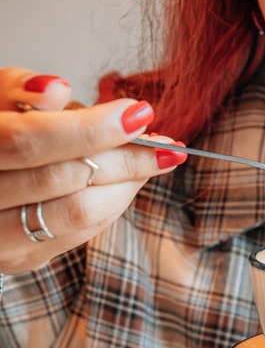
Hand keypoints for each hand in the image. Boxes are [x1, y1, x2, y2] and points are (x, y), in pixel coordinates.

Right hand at [0, 67, 186, 272]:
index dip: (87, 128)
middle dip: (125, 157)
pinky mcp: (24, 257)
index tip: (138, 113)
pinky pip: (85, 230)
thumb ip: (18, 90)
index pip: (29, 141)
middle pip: (63, 180)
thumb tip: (57, 90)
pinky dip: (116, 201)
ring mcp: (0, 240)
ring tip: (159, 157)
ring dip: (130, 181)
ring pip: (80, 212)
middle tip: (165, 141)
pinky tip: (132, 179)